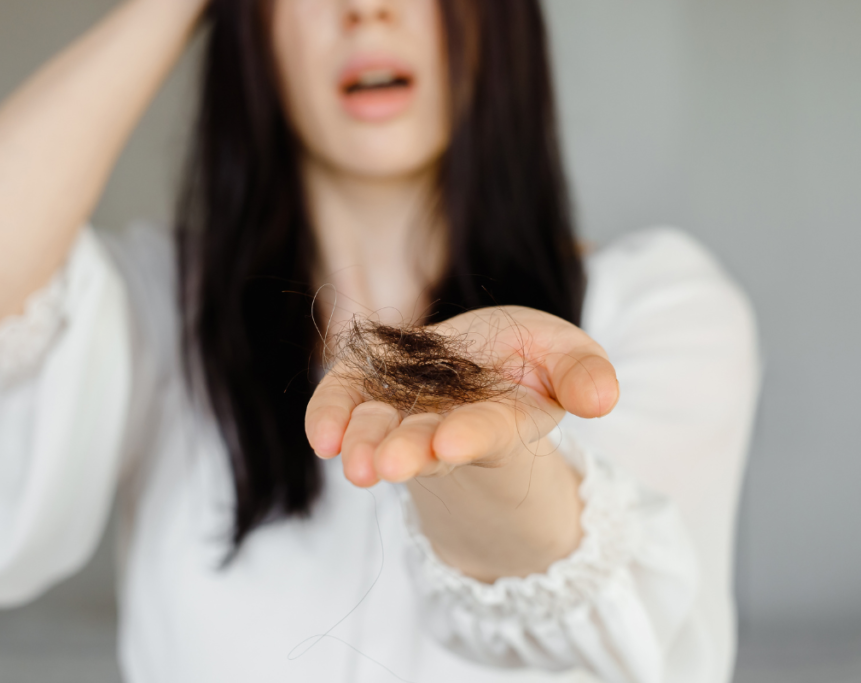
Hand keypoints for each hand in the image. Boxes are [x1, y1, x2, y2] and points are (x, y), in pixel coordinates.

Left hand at [305, 306, 619, 487]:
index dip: (469, 436)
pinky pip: (344, 404)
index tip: (448, 443)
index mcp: (502, 421)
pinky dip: (329, 417)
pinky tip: (320, 436)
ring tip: (351, 461)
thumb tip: (603, 399)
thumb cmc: (529, 357)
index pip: (486, 432)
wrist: (481, 359)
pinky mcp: (366, 388)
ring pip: (380, 431)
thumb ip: (583, 373)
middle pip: (424, 443)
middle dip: (404, 452)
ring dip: (364, 443)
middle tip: (382, 467)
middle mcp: (446, 425)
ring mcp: (402, 410)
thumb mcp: (567, 355)